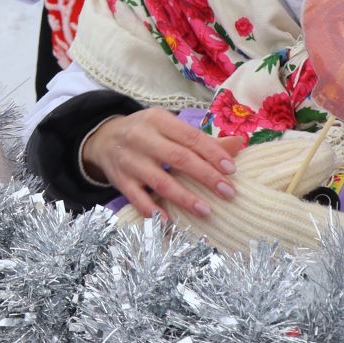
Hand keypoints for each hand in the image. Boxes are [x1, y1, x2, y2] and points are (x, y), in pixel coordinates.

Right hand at [80, 109, 245, 220]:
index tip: (232, 170)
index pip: (191, 137)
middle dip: (206, 176)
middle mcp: (142, 138)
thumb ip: (202, 140)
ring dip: (184, 198)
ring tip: (206, 211)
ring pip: (160, 181)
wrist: (103, 138)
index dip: (213, 154)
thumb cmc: (147, 133)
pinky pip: (138, 199)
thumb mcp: (169, 127)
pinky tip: (169, 222)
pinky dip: (153, 211)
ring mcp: (129, 160)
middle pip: (179, 158)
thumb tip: (240, 144)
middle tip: (228, 193)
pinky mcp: (120, 180)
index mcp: (158, 120)